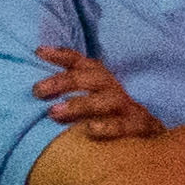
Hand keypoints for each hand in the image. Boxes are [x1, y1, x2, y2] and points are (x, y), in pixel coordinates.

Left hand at [31, 43, 160, 140]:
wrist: (149, 133)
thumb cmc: (108, 115)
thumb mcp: (89, 98)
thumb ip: (67, 92)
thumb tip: (36, 91)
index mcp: (99, 79)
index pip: (79, 62)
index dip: (60, 55)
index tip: (39, 52)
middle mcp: (112, 88)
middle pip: (89, 78)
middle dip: (62, 82)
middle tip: (37, 91)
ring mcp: (126, 106)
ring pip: (105, 100)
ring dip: (80, 104)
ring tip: (54, 112)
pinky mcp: (138, 126)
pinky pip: (123, 125)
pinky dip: (107, 127)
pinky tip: (90, 130)